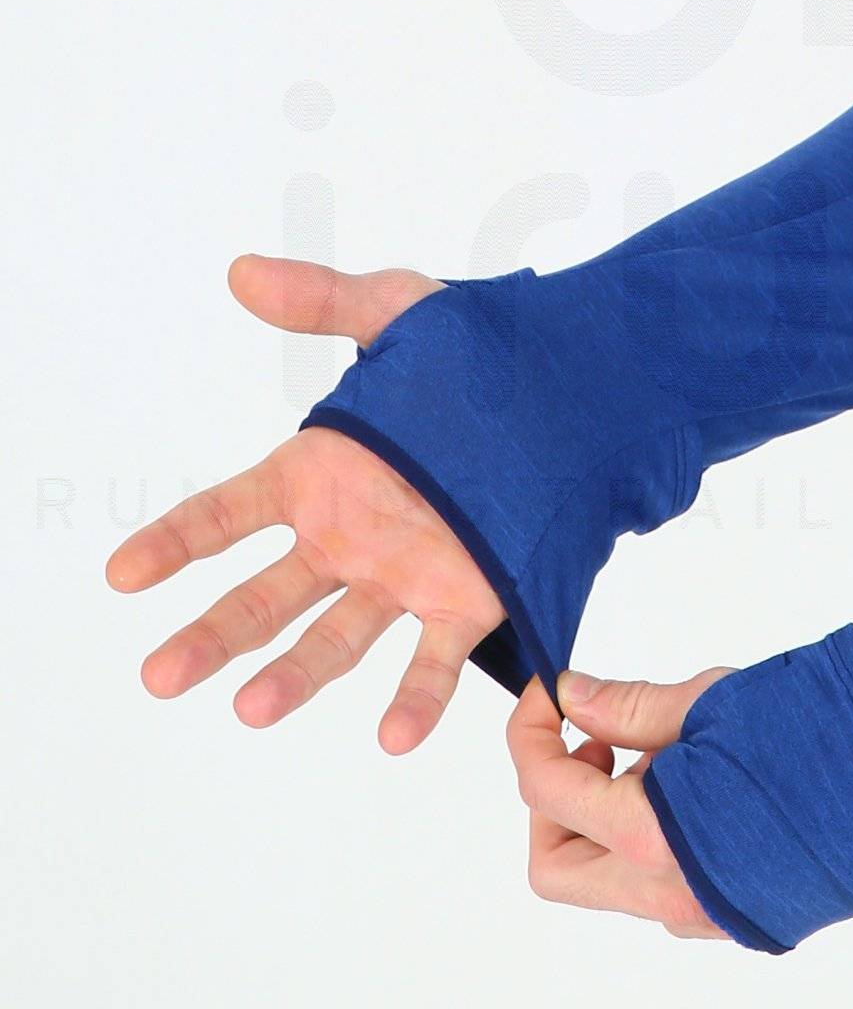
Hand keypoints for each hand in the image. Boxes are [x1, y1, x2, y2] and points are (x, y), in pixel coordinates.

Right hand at [105, 255, 503, 752]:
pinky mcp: (466, 602)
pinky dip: (414, 698)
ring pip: (333, 638)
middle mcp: (348, 538)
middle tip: (160, 675)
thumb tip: (243, 272)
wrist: (573, 395)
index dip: (173, 543)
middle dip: (209, 635)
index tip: (122, 574)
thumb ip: (323, 301)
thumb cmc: (478, 357)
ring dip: (292, 677)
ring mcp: (401, 577)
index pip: (224, 515)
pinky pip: (433, 658)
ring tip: (251, 710)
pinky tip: (392, 737)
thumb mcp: (397, 313)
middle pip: (262, 596)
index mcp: (317, 476)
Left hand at [506, 667, 734, 937]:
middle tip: (599, 749)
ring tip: (664, 761)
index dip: (531, 730)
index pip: (544, 789)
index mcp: (652, 839)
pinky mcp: (734, 920)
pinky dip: (651, 840)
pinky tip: (696, 793)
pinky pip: (658, 888)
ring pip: (609, 880)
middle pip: (554, 866)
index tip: (551, 694)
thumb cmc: (812, 744)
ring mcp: (702, 918)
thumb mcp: (712, 702)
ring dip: (606, 819)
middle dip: (556, 801)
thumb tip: (570, 698)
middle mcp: (668, 895)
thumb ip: (629, 707)